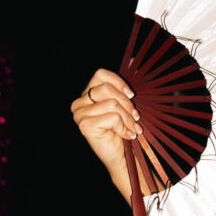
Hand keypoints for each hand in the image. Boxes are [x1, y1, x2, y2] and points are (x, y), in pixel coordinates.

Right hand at [71, 67, 139, 196]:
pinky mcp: (84, 126)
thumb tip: (134, 58)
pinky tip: (126, 135)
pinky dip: (124, 127)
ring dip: (128, 118)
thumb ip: (126, 84)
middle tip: (135, 117)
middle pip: (105, 88)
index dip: (119, 82)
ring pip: (112, 103)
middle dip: (126, 104)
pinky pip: (112, 116)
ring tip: (133, 129)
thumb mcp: (128, 105)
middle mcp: (80, 103)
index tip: (132, 95)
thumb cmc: (126, 130)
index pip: (100, 74)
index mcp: (88, 95)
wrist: (124, 157)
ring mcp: (79, 114)